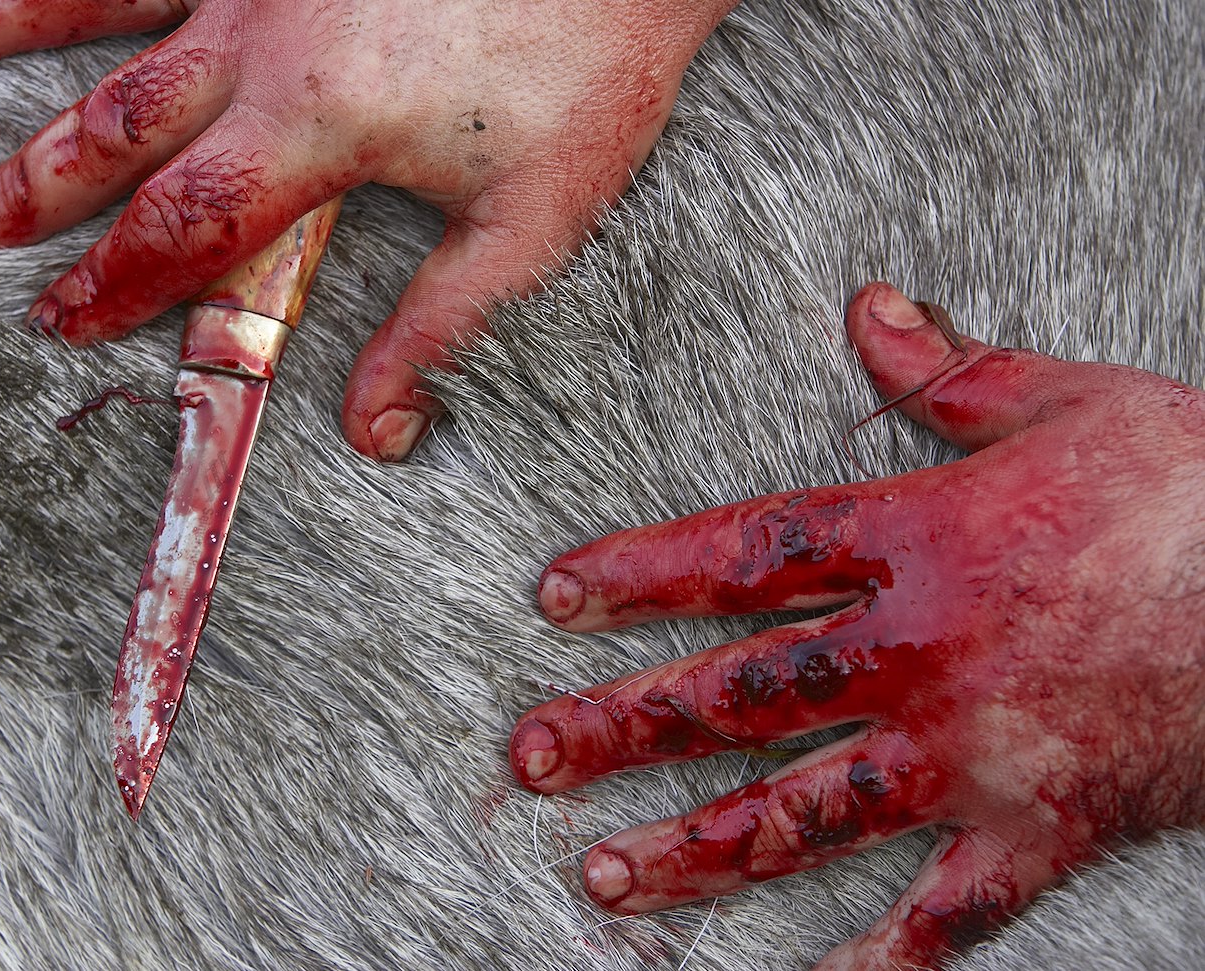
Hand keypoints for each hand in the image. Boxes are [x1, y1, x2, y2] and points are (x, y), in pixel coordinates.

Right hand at [0, 0, 736, 460]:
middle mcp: (265, 41)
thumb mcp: (531, 227)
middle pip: (117, 126)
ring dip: (9, 30)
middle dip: (33, 186)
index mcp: (316, 128)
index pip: (185, 229)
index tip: (61, 318)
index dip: (114, 283)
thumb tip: (375, 430)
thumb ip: (442, 329)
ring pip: (107, 3)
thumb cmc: (590, 68)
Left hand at [508, 282, 1204, 968]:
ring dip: (699, 847)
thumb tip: (872, 311)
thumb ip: (951, 371)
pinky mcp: (1037, 830)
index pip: (740, 557)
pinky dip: (881, 959)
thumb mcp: (1066, 402)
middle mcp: (915, 653)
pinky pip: (946, 913)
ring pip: (803, 812)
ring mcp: (968, 753)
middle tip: (532, 758)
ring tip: (607, 875)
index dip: (639, 574)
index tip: (558, 597)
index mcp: (914, 541)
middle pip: (738, 698)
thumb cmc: (1195, 493)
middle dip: (624, 727)